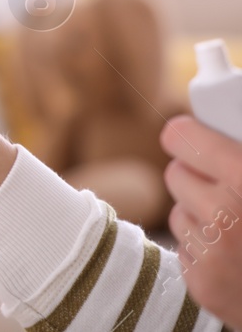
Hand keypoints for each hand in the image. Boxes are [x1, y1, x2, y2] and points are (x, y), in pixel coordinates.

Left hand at [162, 115, 241, 323]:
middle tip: (227, 186)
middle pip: (175, 174)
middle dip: (198, 177)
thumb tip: (224, 125)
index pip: (180, 137)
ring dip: (200, 214)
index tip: (193, 138)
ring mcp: (211, 254)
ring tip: (240, 225)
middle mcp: (223, 215)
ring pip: (179, 212)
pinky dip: (205, 249)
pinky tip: (239, 256)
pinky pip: (186, 249)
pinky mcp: (203, 285)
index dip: (188, 135)